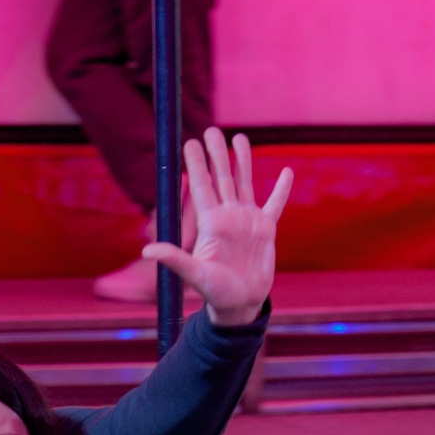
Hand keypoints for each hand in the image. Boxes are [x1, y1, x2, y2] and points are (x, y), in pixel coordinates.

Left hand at [140, 128, 293, 327]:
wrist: (240, 305)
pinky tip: (286, 172)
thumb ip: (175, 259)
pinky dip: (281, 190)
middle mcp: (228, 217)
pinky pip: (275, 205)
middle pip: (221, 178)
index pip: (202, 186)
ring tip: (239, 137)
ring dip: (243, 161)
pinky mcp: (266, 229)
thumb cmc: (215, 293)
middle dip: (216, 154)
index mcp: (211, 223)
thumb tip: (147, 250)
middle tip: (210, 130)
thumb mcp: (195, 275)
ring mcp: (247, 221)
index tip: (190, 142)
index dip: (196, 164)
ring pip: (244, 183)